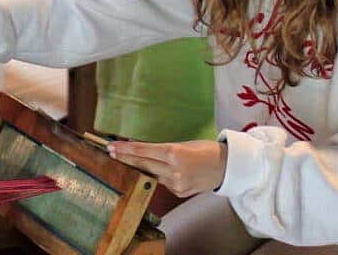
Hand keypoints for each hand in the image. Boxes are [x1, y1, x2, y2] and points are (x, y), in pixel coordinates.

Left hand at [107, 139, 227, 196]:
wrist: (227, 167)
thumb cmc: (206, 150)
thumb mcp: (183, 144)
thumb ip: (162, 149)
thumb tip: (140, 148)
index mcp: (175, 153)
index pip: (144, 151)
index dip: (126, 149)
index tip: (112, 146)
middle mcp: (174, 170)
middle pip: (143, 164)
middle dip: (125, 158)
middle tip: (110, 152)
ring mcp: (177, 184)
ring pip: (151, 175)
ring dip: (140, 167)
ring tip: (127, 159)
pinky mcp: (179, 192)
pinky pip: (163, 183)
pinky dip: (159, 176)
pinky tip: (160, 170)